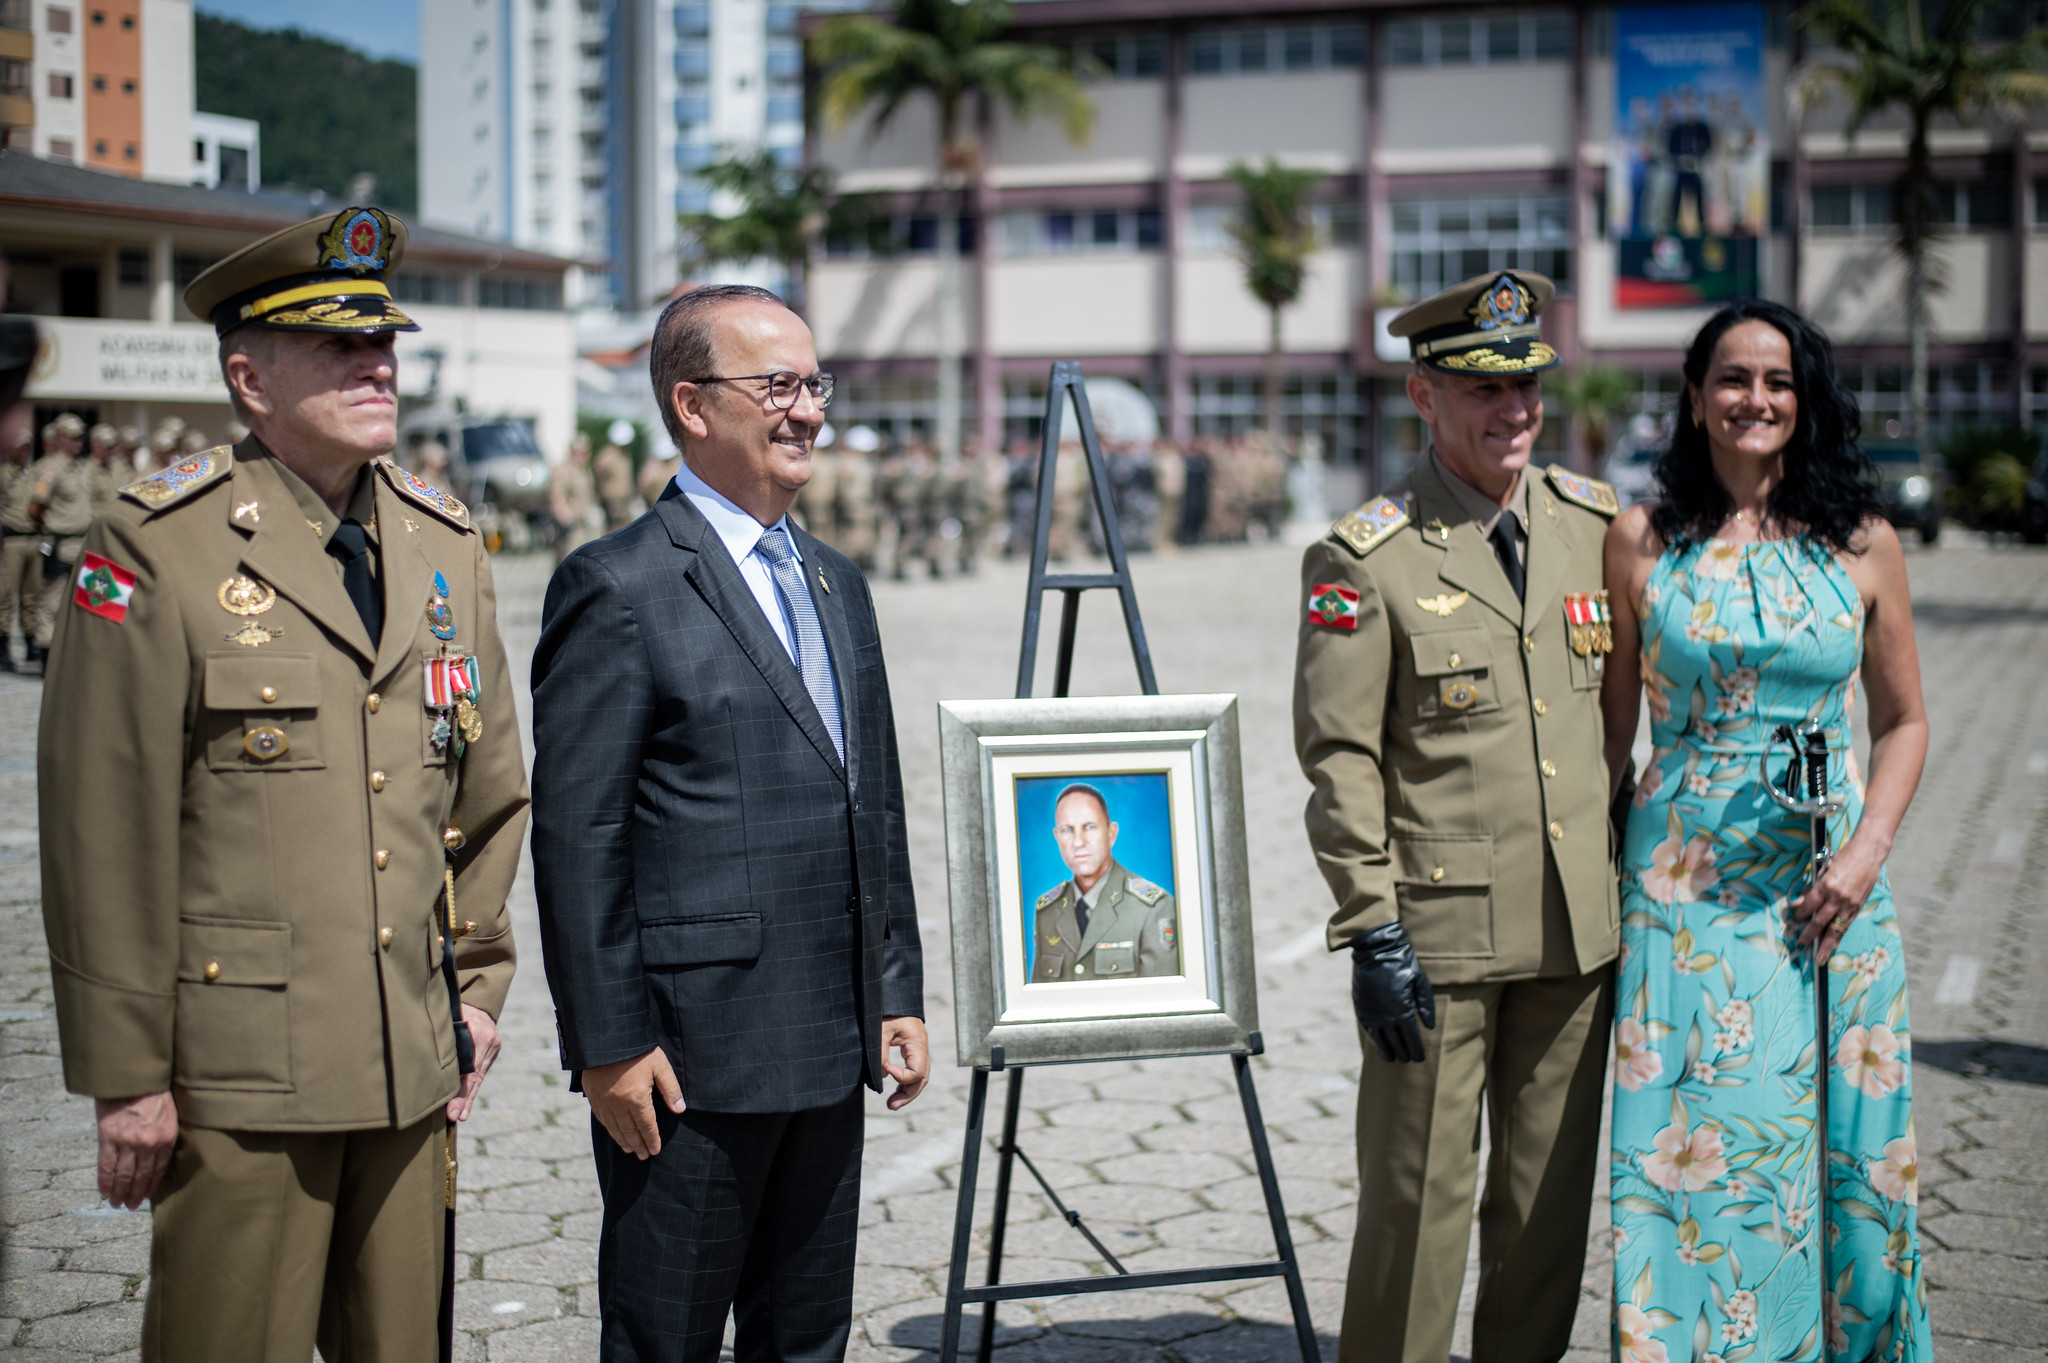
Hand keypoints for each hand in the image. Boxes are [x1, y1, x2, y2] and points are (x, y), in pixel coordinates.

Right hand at [95, 1091, 177, 1209]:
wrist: (132, 1076)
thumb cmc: (152, 1092)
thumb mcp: (168, 1113)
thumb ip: (163, 1134)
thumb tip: (157, 1156)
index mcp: (167, 1137)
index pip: (160, 1169)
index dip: (152, 1186)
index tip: (146, 1197)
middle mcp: (149, 1143)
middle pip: (142, 1176)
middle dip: (135, 1194)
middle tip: (129, 1206)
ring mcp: (128, 1142)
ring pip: (124, 1175)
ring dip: (119, 1192)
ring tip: (116, 1203)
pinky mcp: (109, 1138)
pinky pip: (106, 1166)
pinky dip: (104, 1182)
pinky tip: (104, 1192)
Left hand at [447, 1003, 502, 1122]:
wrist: (476, 1000)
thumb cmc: (454, 1008)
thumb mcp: (447, 1017)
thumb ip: (441, 1038)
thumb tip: (423, 1063)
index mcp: (478, 1031)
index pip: (469, 1067)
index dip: (460, 1091)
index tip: (450, 1109)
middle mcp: (489, 1040)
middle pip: (476, 1075)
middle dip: (465, 1099)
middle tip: (455, 1117)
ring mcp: (493, 1046)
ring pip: (479, 1076)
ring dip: (469, 1098)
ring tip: (460, 1116)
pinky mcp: (493, 1051)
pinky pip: (481, 1072)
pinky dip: (472, 1088)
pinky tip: (464, 1104)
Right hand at [584, 1047, 684, 1159]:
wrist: (606, 1038)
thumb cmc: (637, 1050)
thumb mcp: (660, 1066)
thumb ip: (671, 1089)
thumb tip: (680, 1110)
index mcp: (637, 1099)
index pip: (647, 1126)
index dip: (652, 1139)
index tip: (655, 1150)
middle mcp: (619, 1105)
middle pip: (630, 1131)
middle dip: (639, 1145)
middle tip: (644, 1156)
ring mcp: (604, 1102)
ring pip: (614, 1128)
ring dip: (623, 1141)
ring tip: (630, 1150)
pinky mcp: (593, 1096)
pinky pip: (601, 1118)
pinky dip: (609, 1129)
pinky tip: (613, 1132)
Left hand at [880, 1015, 929, 1110]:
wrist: (891, 997)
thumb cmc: (886, 1011)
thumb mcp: (880, 1031)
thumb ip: (881, 1054)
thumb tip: (884, 1077)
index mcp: (917, 1042)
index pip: (917, 1070)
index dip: (903, 1077)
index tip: (888, 1071)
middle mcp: (922, 1048)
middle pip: (922, 1078)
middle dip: (908, 1094)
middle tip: (891, 1106)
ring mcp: (918, 1050)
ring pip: (919, 1078)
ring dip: (907, 1092)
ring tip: (892, 1104)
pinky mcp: (911, 1050)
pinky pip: (913, 1071)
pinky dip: (905, 1083)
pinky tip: (895, 1092)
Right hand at [1351, 922, 1436, 1064]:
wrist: (1374, 948)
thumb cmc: (1401, 961)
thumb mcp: (1420, 980)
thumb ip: (1426, 1005)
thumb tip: (1429, 1027)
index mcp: (1403, 1010)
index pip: (1412, 1039)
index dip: (1417, 1051)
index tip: (1420, 1059)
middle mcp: (1386, 1016)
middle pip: (1398, 1043)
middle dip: (1405, 1052)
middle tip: (1410, 1059)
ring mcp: (1372, 1014)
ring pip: (1382, 1041)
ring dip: (1389, 1051)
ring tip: (1394, 1059)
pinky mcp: (1361, 1009)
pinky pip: (1369, 1031)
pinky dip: (1375, 1041)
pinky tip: (1380, 1046)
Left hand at [1791, 838, 1884, 965]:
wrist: (1869, 853)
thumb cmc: (1845, 857)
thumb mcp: (1825, 869)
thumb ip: (1814, 887)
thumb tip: (1800, 903)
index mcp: (1826, 886)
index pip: (1809, 906)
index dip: (1800, 914)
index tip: (1794, 921)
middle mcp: (1838, 898)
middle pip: (1820, 921)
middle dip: (1809, 935)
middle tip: (1800, 945)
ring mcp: (1850, 904)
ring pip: (1836, 928)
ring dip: (1827, 944)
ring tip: (1820, 957)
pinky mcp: (1859, 906)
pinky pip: (1847, 925)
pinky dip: (1840, 936)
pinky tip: (1834, 945)